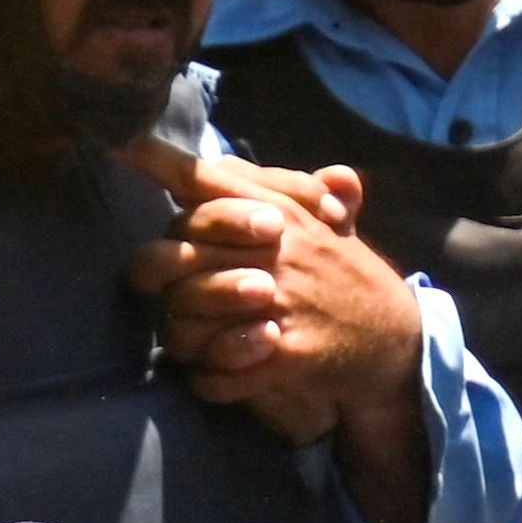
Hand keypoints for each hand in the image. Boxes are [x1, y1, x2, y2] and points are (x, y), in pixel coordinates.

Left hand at [118, 138, 426, 465]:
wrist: (398, 348)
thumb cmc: (351, 284)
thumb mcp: (335, 228)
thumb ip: (306, 194)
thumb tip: (324, 167)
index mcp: (284, 214)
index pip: (214, 179)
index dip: (163, 162)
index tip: (123, 144)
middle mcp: (277, 250)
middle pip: (177, 248)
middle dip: (155, 269)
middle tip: (155, 284)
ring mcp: (278, 301)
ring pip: (184, 314)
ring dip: (179, 332)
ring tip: (189, 337)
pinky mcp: (283, 355)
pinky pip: (214, 372)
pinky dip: (208, 378)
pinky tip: (215, 375)